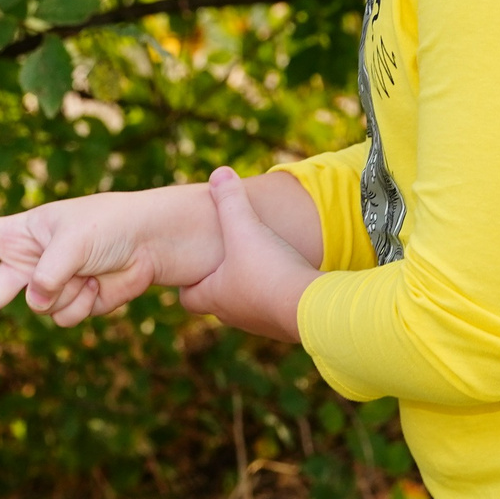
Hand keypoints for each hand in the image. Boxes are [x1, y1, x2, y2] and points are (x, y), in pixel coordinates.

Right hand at [0, 185, 222, 347]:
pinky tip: (102, 285)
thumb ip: (47, 272)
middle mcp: (32, 260)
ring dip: (65, 295)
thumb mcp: (72, 240)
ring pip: (41, 310)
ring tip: (90, 273)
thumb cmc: (110, 224)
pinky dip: (85, 304)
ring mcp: (54, 284)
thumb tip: (37, 302)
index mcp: (22, 232)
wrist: (155, 241)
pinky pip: (67, 318)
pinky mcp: (78, 303)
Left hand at [179, 168, 319, 341]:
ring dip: (251, 289)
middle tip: (228, 259)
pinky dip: (276, 295)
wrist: (311, 307)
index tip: (194, 265)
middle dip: (221, 282)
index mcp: (214, 297)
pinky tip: (289, 277)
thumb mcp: (243, 226)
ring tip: (262, 265)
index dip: (188, 282)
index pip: (188, 298)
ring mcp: (261, 323)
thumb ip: (230, 199)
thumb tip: (218, 172)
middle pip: (218, 302)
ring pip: (248, 306)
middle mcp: (234, 315)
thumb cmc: (268, 268)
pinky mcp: (286, 326)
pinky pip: (275, 309)